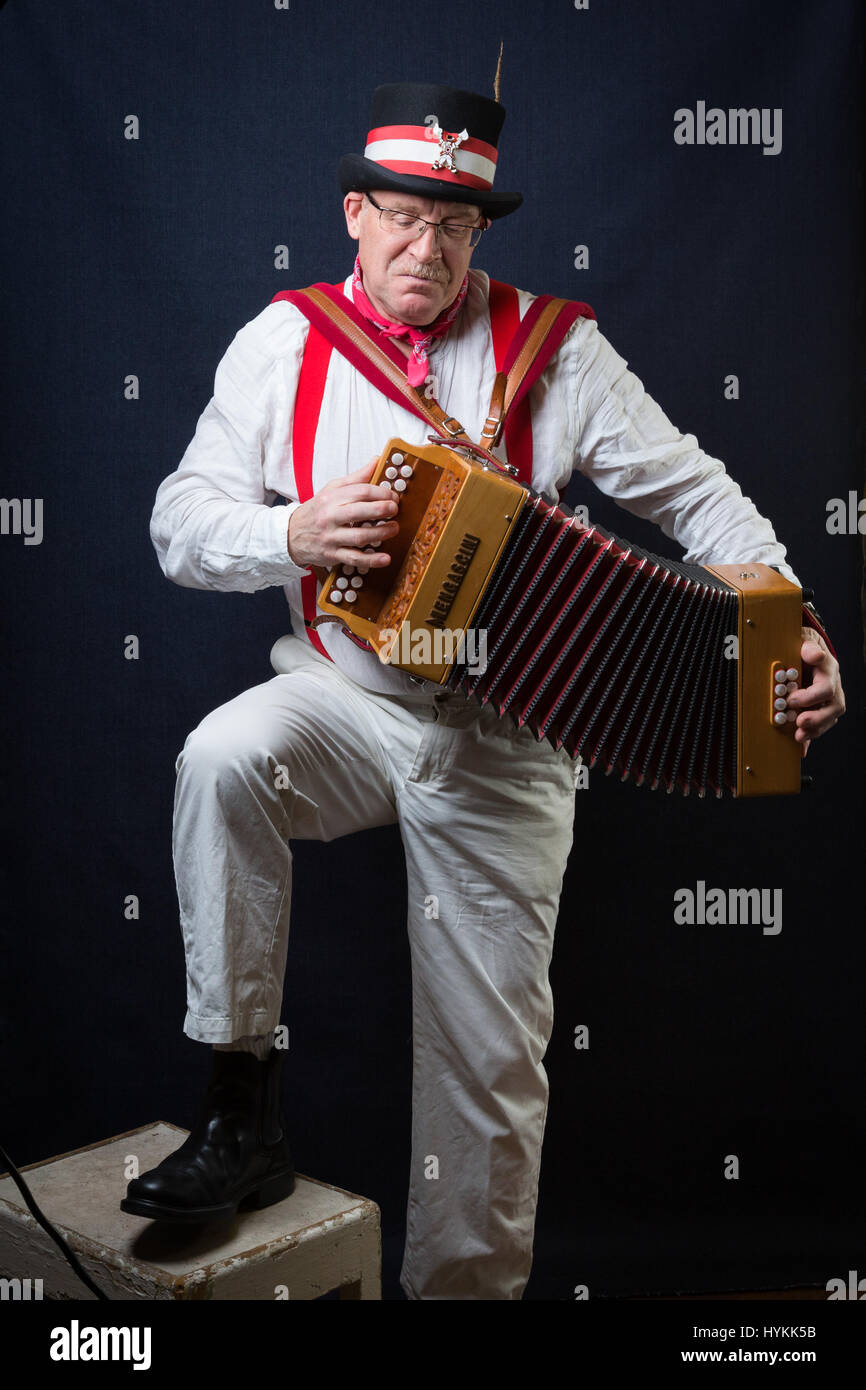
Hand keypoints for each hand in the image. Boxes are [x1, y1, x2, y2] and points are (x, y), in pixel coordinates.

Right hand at [287, 457, 398, 572]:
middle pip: (359, 512)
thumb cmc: (317, 511)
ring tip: (394, 528)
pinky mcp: (332, 555)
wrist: (291, 534)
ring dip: (381, 533)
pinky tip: (385, 558)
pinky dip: (372, 560)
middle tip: (395, 509)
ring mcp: (331, 537)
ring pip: (359, 536)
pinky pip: (354, 558)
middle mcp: (330, 517)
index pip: (359, 492)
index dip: (380, 493)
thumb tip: (377, 461)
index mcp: (331, 499)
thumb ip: (356, 478)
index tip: (393, 496)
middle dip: (381, 510)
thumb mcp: (332, 490)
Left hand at [784, 627, 845, 757]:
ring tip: (798, 736)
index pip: (826, 687)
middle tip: (799, 723)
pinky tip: (800, 749)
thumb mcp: (805, 639)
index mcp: (828, 670)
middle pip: (833, 708)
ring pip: (829, 719)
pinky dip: (809, 739)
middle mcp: (832, 686)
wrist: (806, 651)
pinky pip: (819, 727)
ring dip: (814, 730)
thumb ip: (809, 647)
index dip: (810, 697)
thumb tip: (815, 655)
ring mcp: (828, 700)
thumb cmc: (804, 645)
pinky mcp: (820, 710)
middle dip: (816, 719)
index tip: (792, 700)